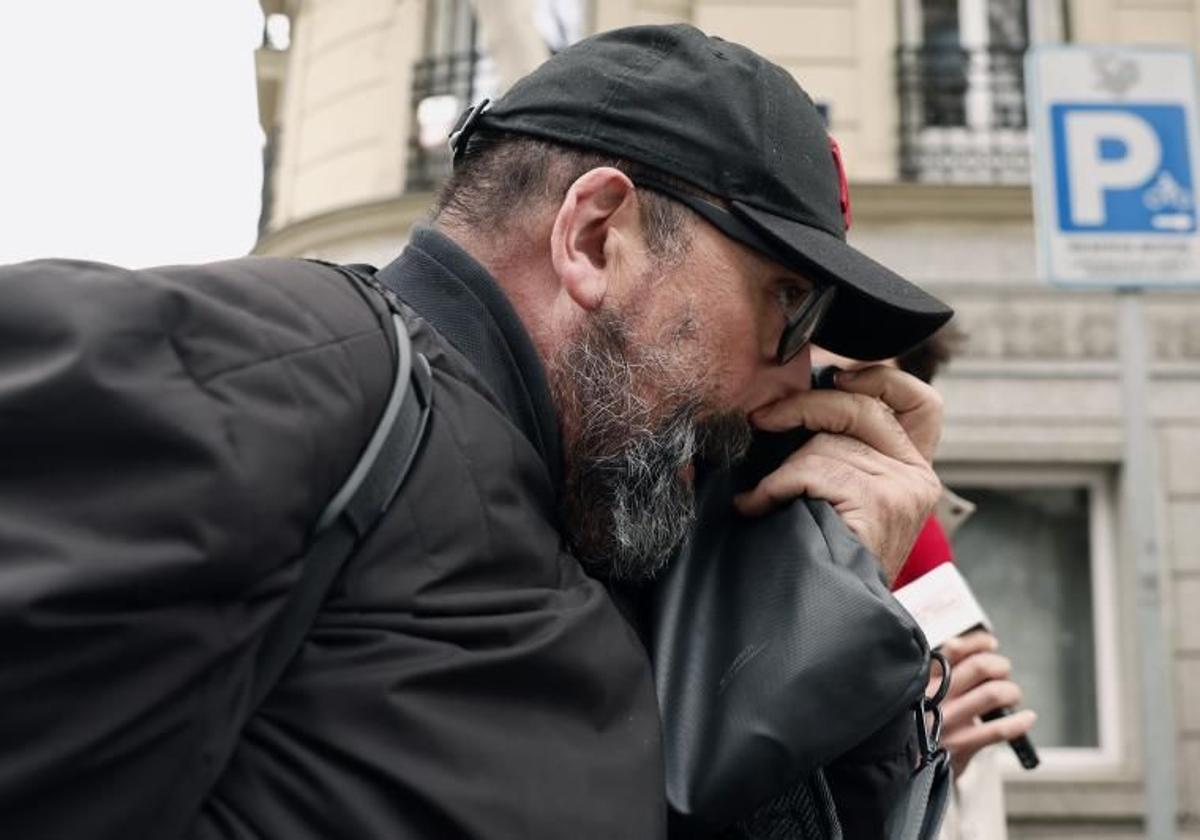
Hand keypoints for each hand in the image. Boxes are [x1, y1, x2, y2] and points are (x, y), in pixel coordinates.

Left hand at [733, 364, 943, 581]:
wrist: (838, 618)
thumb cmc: (829, 558)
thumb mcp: (848, 499)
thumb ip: (845, 454)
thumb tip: (800, 403)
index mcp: (914, 470)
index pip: (921, 402)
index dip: (882, 377)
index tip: (837, 375)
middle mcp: (917, 476)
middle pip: (861, 406)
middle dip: (803, 405)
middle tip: (763, 419)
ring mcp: (902, 489)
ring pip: (826, 443)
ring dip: (782, 469)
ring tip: (762, 496)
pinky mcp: (880, 502)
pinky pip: (812, 470)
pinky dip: (774, 486)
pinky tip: (759, 506)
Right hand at [936, 631, 1036, 776]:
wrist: (910, 766)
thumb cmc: (925, 723)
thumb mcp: (926, 693)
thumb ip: (948, 670)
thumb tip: (985, 647)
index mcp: (926, 679)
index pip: (954, 649)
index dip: (978, 642)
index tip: (991, 644)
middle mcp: (936, 696)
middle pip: (979, 666)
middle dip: (1001, 667)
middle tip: (1004, 674)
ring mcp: (947, 720)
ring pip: (992, 694)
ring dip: (1011, 692)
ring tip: (1011, 697)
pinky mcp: (959, 745)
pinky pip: (997, 730)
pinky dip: (1019, 723)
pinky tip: (1027, 719)